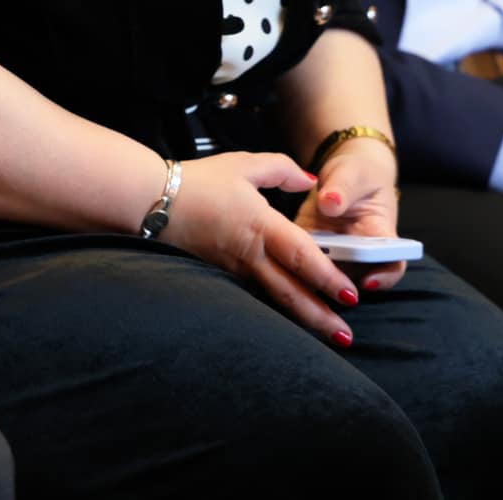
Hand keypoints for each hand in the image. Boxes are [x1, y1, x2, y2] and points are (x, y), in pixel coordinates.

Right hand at [165, 151, 360, 345]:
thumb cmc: (199, 181)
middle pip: (291, 292)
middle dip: (321, 317)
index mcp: (261, 226)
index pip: (301, 257)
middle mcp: (249, 255)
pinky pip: (254, 297)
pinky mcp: (220, 276)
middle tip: (346, 336)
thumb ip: (283, 169)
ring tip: (328, 338)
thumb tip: (310, 180)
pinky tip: (290, 324)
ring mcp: (234, 270)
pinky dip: (276, 314)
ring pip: (274, 301)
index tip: (350, 295)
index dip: (327, 278)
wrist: (152, 202)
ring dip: (303, 322)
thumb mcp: (245, 164)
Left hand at [294, 137, 406, 291]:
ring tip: (297, 261)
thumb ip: (343, 187)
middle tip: (319, 269)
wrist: (343, 174)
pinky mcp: (309, 246)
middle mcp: (359, 250)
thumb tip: (330, 203)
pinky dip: (291, 260)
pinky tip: (279, 251)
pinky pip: (300, 261)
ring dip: (311, 274)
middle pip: (355, 276)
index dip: (384, 278)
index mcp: (379, 233)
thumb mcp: (354, 173)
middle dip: (336, 280)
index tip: (368, 281)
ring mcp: (333, 251)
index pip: (392, 263)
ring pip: (324, 275)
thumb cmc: (359, 174)